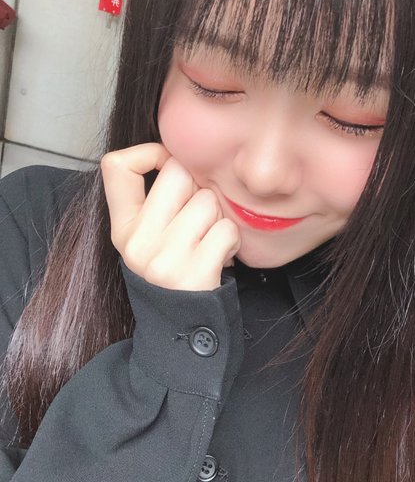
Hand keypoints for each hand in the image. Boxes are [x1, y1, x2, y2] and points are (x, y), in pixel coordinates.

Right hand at [100, 142, 240, 290]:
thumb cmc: (173, 271)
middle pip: (178, 173)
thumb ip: (156, 200)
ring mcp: (163, 258)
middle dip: (199, 190)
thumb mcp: (148, 238)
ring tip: (208, 242)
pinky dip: (231, 241)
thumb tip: (182, 155)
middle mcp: (135, 241)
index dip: (150, 153)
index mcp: (122, 227)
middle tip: (198, 219)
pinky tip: (219, 257)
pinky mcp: (193, 272)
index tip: (169, 168)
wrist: (181, 327)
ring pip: (208, 200)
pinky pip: (227, 229)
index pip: (116, 164)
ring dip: (218, 219)